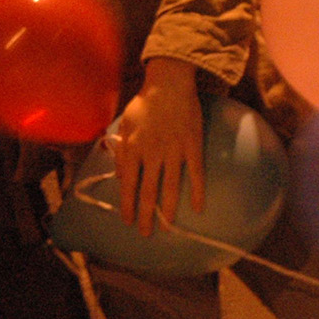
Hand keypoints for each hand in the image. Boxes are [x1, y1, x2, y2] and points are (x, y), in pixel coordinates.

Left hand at [112, 58, 204, 236]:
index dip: (127, 204)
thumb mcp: (124, 125)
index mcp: (133, 148)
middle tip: (145, 234)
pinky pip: (196, 173)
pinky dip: (197, 192)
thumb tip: (120, 175)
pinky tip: (198, 208)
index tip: (127, 220)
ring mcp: (174, 151)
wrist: (169, 84)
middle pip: (148, 191)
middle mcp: (152, 154)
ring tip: (167, 228)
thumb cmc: (144, 104)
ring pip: (170, 187)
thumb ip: (121, 150)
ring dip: (168, 210)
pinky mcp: (192, 146)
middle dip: (146, 215)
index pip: (128, 184)